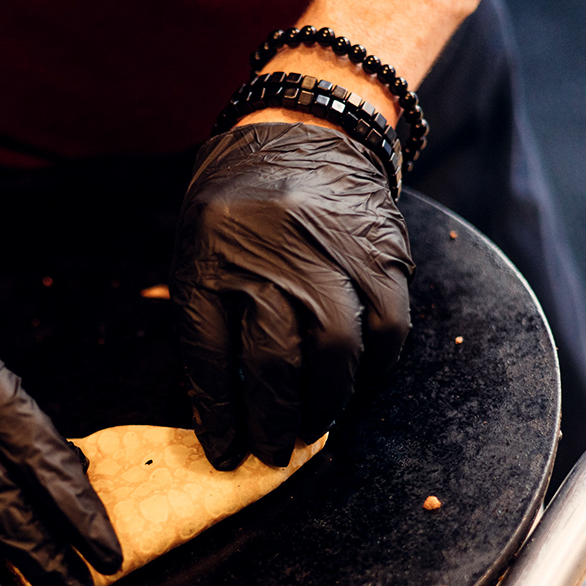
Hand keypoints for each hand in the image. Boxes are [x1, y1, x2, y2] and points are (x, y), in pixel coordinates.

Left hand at [170, 122, 412, 468]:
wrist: (305, 131)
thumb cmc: (238, 208)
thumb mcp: (198, 251)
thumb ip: (208, 319)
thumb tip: (222, 409)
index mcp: (212, 259)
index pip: (209, 358)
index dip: (219, 416)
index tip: (227, 454)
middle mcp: (271, 258)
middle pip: (273, 364)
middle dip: (273, 422)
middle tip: (275, 452)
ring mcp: (331, 254)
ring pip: (334, 352)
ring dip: (325, 404)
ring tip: (314, 426)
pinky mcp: (382, 253)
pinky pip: (387, 330)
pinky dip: (374, 369)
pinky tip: (355, 385)